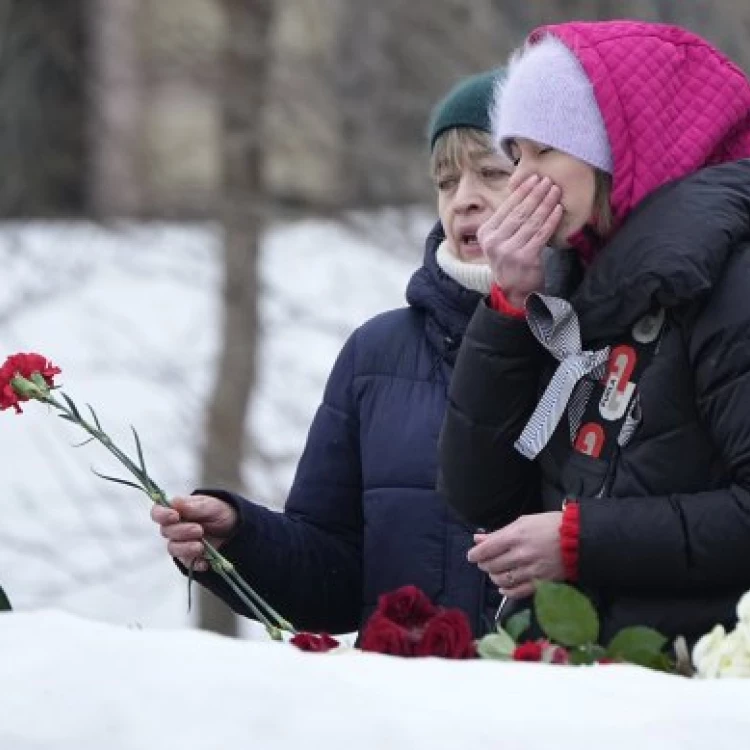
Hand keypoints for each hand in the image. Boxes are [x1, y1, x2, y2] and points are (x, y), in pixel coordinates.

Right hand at [151, 495, 238, 571]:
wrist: (234, 528)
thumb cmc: (219, 512)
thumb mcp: (211, 505)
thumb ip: (194, 505)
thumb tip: (174, 502)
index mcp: (176, 511)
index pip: (158, 512)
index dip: (161, 515)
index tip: (174, 516)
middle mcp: (175, 528)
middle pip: (166, 532)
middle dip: (181, 531)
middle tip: (199, 530)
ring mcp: (181, 544)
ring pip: (173, 548)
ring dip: (185, 548)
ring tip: (201, 546)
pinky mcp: (189, 558)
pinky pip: (187, 563)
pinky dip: (196, 563)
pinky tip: (205, 562)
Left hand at [467, 512, 564, 598]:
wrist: (578, 539)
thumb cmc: (549, 525)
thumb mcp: (523, 522)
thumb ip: (499, 532)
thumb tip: (478, 539)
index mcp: (515, 536)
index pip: (486, 550)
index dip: (475, 554)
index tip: (472, 556)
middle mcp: (521, 555)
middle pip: (491, 565)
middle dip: (484, 564)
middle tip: (485, 562)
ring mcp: (531, 571)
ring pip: (502, 579)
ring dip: (494, 576)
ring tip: (496, 571)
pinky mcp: (541, 583)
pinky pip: (517, 592)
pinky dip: (506, 591)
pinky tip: (503, 587)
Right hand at [477, 173, 562, 307]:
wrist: (515, 291)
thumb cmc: (510, 261)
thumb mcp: (500, 241)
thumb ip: (506, 221)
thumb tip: (522, 192)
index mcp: (485, 234)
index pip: (506, 208)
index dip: (521, 191)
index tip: (534, 178)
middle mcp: (494, 242)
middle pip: (519, 213)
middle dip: (535, 194)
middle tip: (548, 181)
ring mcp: (509, 251)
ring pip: (531, 222)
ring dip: (545, 204)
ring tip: (555, 191)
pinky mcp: (525, 258)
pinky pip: (541, 234)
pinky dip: (551, 220)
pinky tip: (558, 209)